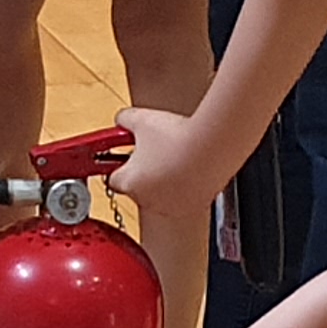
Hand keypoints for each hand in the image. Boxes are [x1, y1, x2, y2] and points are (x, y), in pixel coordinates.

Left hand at [108, 103, 224, 226]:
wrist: (213, 148)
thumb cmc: (178, 139)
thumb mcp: (142, 120)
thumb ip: (124, 121)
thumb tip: (122, 120)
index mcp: (129, 183)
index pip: (113, 179)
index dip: (119, 165)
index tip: (124, 157)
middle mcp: (148, 200)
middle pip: (138, 188)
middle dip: (144, 172)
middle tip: (154, 152)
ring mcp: (172, 206)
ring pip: (162, 195)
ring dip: (165, 180)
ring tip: (176, 157)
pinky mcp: (194, 207)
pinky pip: (185, 197)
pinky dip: (186, 186)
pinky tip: (191, 166)